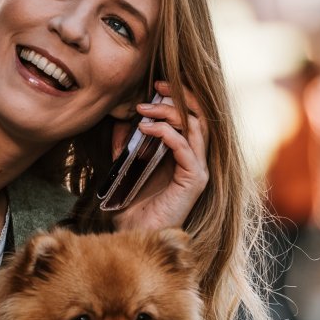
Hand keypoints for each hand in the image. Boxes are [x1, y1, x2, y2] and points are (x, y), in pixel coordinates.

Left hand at [111, 80, 208, 230]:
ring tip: (143, 108)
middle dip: (179, 96)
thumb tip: (119, 122)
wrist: (136, 235)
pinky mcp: (194, 180)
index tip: (157, 84)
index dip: (180, 96)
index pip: (193, 116)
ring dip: (169, 112)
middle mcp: (197, 160)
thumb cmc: (132, 206)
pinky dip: (166, 132)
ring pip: (194, 127)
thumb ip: (126, 146)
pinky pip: (184, 147)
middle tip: (156, 85)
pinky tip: (145, 128)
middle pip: (199, 116)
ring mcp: (198, 170)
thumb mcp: (126, 167)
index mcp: (185, 155)